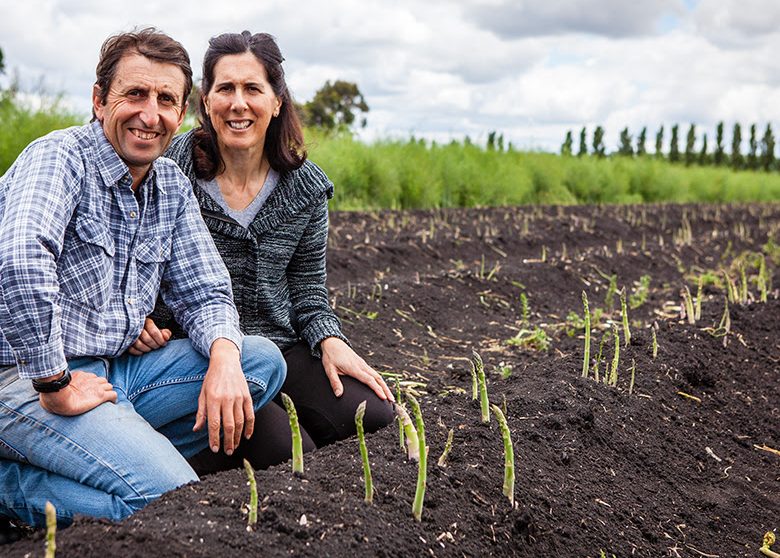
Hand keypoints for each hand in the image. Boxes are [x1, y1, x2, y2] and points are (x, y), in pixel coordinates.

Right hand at [39, 371, 117, 415]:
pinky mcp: (100, 396)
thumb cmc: (53, 393)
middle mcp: (91, 380)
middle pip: (103, 380)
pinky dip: (113, 399)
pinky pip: (113, 395)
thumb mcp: (57, 385)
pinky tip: (112, 403)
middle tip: (98, 395)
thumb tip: (48, 387)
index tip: (91, 389)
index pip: (92, 377)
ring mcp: (97, 387)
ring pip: (109, 386)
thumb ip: (60, 384)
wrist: (58, 396)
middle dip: (102, 387)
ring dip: (107, 392)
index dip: (93, 383)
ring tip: (105, 400)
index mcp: (81, 376)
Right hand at [128, 318, 171, 354]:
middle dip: (154, 345)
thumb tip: (166, 337)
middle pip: (147, 339)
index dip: (160, 339)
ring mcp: (128, 333)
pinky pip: (131, 349)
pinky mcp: (124, 341)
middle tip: (157, 346)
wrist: (133, 330)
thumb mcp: (158, 329)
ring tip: (150, 348)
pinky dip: (138, 352)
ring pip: (138, 344)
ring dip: (146, 349)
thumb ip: (165, 333)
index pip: (154, 332)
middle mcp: (136, 326)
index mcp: (145, 321)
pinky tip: (142, 351)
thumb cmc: (148, 331)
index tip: (163, 343)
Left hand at [193, 339, 253, 455]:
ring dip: (237, 437)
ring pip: (240, 422)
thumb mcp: (202, 394)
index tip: (215, 449)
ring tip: (234, 446)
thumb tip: (196, 430)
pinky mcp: (247, 396)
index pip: (214, 424)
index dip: (214, 438)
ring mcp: (238, 398)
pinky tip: (246, 436)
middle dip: (228, 441)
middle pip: (229, 426)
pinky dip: (250, 427)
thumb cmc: (211, 379)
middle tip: (226, 451)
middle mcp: (227, 399)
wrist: (226, 362)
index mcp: (213, 399)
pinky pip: (250, 414)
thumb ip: (201, 413)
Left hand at [320, 337, 393, 401]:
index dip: (377, 389)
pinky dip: (380, 381)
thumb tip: (338, 395)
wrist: (333, 342)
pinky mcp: (362, 364)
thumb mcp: (329, 370)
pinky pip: (374, 373)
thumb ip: (334, 382)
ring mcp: (363, 364)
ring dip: (384, 386)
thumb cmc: (330, 357)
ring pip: (377, 375)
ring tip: (389, 396)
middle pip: (378, 378)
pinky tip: (381, 387)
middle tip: (392, 401)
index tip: (383, 398)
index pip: (369, 380)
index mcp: (354, 368)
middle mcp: (362, 366)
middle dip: (386, 389)